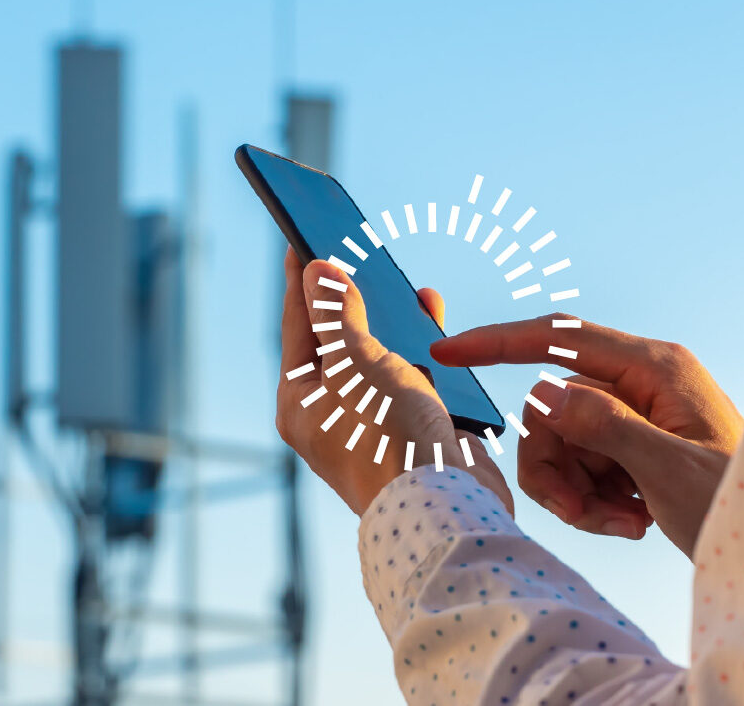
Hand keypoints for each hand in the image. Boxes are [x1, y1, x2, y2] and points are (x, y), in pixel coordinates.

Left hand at [275, 249, 511, 514]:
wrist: (446, 506)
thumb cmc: (388, 435)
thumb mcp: (356, 361)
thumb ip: (337, 314)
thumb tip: (315, 270)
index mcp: (300, 401)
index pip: (296, 326)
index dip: (302, 280)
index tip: (301, 237)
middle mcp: (328, 414)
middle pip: (336, 342)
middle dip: (351, 299)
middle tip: (355, 253)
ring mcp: (369, 425)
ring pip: (377, 359)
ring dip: (392, 323)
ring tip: (404, 287)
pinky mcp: (409, 432)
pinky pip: (411, 379)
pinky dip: (422, 350)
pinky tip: (433, 324)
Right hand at [431, 314, 743, 557]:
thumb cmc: (740, 507)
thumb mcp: (672, 473)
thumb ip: (606, 427)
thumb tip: (542, 392)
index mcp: (655, 368)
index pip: (558, 338)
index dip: (496, 343)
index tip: (446, 352)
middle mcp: (641, 381)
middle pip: (549, 407)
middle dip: (554, 465)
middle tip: (584, 514)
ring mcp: (634, 414)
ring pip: (558, 441)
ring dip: (574, 491)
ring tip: (619, 523)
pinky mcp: (630, 445)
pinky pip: (577, 464)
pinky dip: (590, 500)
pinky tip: (630, 522)